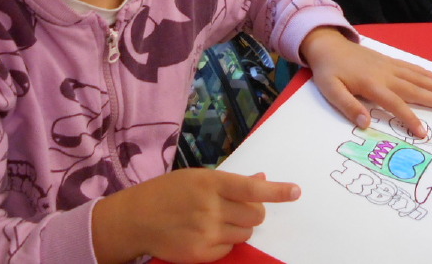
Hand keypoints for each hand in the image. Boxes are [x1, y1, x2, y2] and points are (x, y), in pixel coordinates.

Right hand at [92, 169, 299, 263]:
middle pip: (255, 216)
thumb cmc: (168, 192)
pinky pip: (228, 250)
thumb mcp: (197, 177)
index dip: (277, 191)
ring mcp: (206, 233)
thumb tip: (261, 180)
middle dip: (253, 212)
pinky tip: (205, 233)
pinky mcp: (201, 254)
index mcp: (210, 183)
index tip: (295, 191)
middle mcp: (211, 208)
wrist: (136, 219)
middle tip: (240, 208)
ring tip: (217, 220)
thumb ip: (229, 181)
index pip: (252, 189)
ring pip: (245, 234)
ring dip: (239, 228)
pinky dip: (224, 243)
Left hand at [300, 27, 431, 138]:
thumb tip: (366, 124)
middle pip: (415, 89)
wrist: (327, 44)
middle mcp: (385, 75)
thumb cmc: (328, 71)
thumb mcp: (330, 90)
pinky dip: (425, 72)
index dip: (410, 119)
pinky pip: (411, 67)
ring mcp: (388, 66)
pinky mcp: (388, 60)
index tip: (424, 133)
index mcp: (372, 85)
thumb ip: (348, 106)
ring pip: (417, 77)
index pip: (396, 105)